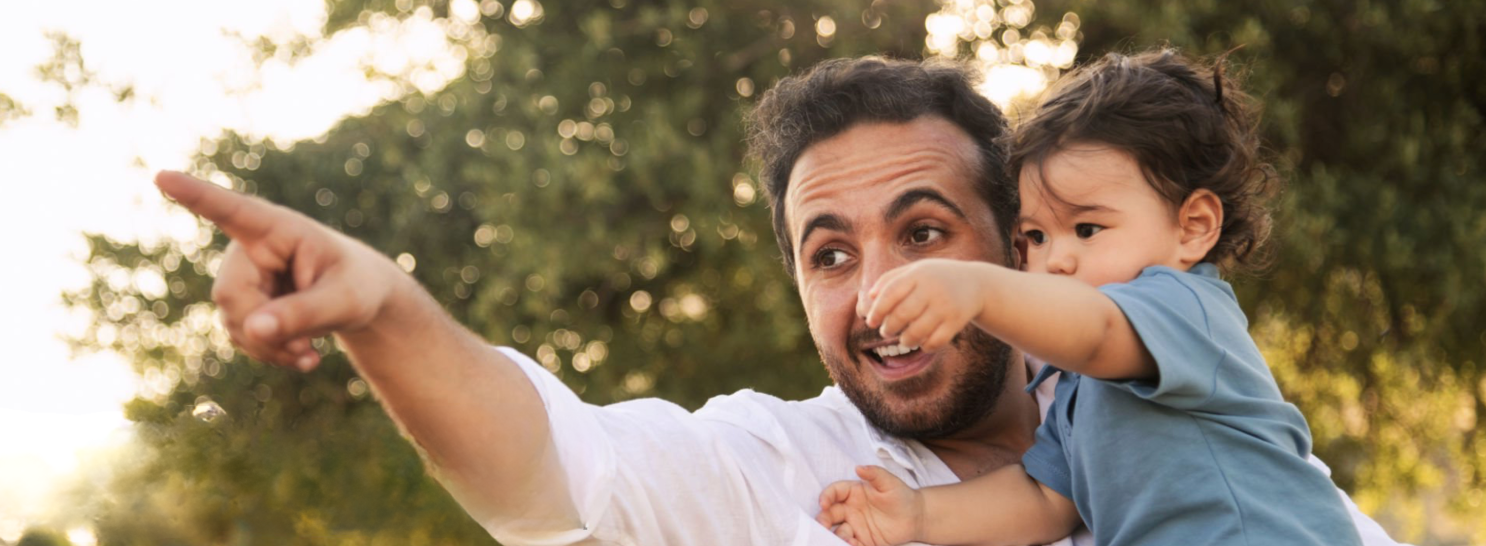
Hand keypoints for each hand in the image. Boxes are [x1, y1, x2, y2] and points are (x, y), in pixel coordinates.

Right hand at [155, 171, 409, 370]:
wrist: (358, 297)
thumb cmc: (357, 285)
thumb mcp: (345, 301)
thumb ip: (303, 313)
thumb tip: (251, 330)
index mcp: (278, 228)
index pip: (232, 210)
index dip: (196, 195)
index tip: (162, 176)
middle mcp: (250, 248)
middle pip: (231, 294)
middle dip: (265, 329)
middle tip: (307, 348)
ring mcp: (241, 277)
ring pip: (233, 321)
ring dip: (270, 347)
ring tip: (309, 352)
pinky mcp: (241, 304)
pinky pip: (242, 336)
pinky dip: (270, 352)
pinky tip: (302, 356)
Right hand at [816, 466, 923, 545]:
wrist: (915, 517)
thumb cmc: (901, 495)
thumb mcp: (889, 482)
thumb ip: (874, 473)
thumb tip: (858, 467)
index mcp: (853, 493)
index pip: (834, 492)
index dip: (827, 496)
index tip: (824, 503)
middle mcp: (850, 509)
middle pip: (830, 513)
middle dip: (823, 519)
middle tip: (822, 525)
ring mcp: (855, 526)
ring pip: (838, 531)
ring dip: (837, 535)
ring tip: (848, 540)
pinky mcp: (862, 540)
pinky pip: (851, 543)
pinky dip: (849, 545)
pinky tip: (854, 545)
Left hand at [861, 259, 992, 351]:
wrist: (975, 283)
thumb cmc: (936, 277)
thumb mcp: (914, 270)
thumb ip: (890, 280)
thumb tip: (869, 297)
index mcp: (918, 274)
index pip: (890, 293)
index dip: (876, 310)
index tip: (871, 321)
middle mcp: (932, 289)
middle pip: (902, 314)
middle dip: (889, 327)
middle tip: (886, 331)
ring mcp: (946, 306)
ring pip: (917, 332)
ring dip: (905, 340)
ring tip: (903, 340)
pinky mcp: (957, 321)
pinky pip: (935, 341)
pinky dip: (925, 346)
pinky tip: (922, 343)